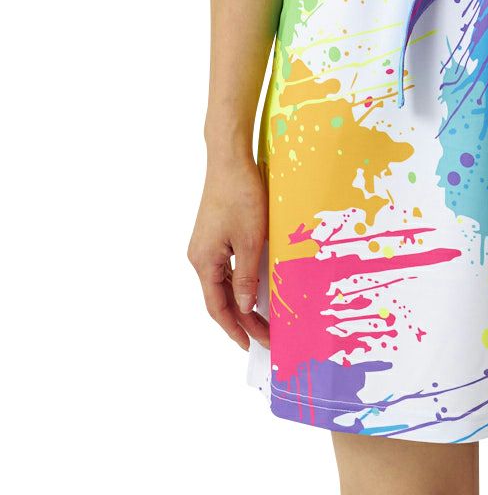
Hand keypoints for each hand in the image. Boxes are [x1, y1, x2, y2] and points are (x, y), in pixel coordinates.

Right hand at [187, 155, 269, 350]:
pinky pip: (227, 267)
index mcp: (204, 261)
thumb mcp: (250, 239)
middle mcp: (200, 257)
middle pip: (220, 298)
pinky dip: (241, 282)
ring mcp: (206, 245)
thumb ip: (246, 276)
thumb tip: (245, 307)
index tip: (251, 346)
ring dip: (242, 302)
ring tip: (265, 318)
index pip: (218, 307)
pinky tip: (257, 287)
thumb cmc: (240, 195)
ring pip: (223, 283)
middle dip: (243, 320)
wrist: (230, 160)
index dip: (235, 329)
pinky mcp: (215, 234)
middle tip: (267, 337)